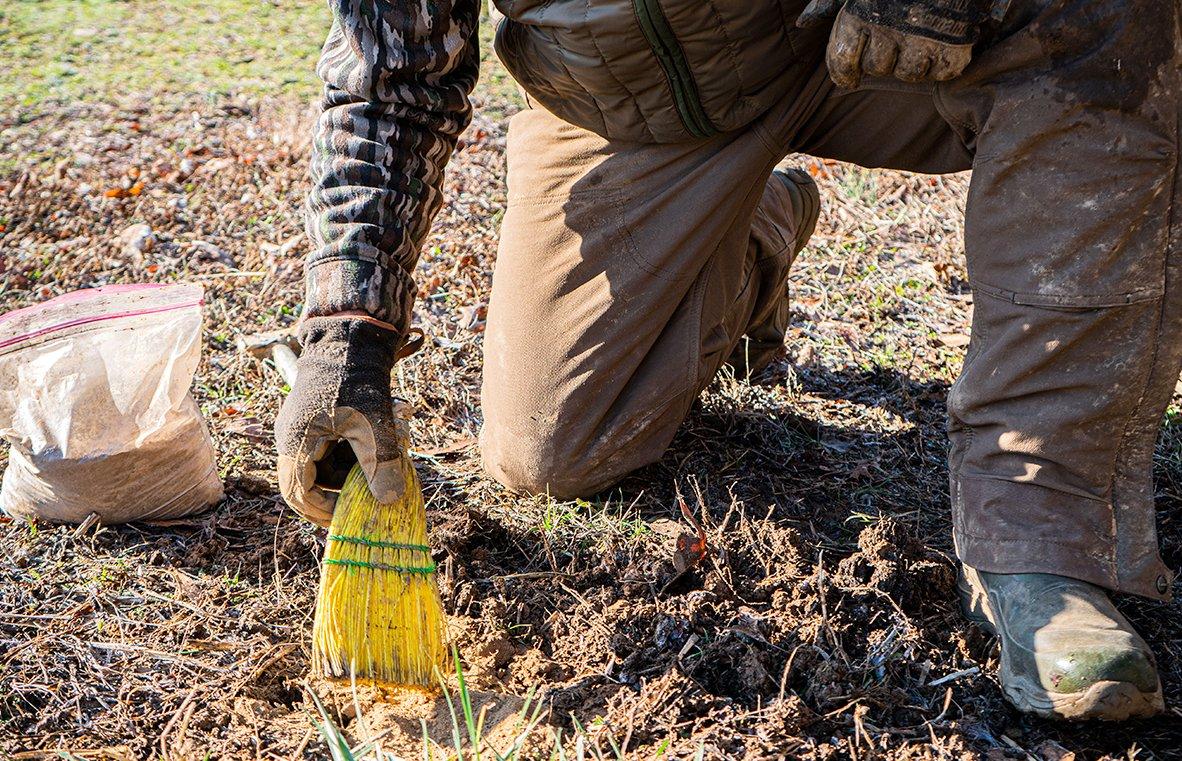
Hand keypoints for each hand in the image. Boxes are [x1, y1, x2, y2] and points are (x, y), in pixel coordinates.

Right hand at [274, 316, 407, 524]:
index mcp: (295, 442)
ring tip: (378, 465)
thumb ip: (380, 467)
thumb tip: (389, 503)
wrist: (353, 337)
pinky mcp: (314, 419)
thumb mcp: (373, 428)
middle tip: (366, 500)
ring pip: (321, 467)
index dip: (322, 513)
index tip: (349, 519)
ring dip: (347, 472)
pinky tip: (372, 446)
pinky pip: (327, 450)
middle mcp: (290, 437)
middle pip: (308, 483)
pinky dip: (348, 454)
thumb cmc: (358, 381)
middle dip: (338, 493)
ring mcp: (301, 427)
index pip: (298, 494)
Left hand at [799, 0, 983, 88]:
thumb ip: (828, 2)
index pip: (842, 60)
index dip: (844, 73)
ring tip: (918, 43)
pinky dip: (941, 63)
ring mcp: (922, 38)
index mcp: (861, 13)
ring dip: (911, 63)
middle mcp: (889, 28)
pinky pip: (942, 72)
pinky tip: (941, 45)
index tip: (849, 79)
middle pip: (878, 68)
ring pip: (908, 74)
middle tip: (894, 43)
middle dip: (883, 60)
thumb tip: (804, 22)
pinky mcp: (954, 44)